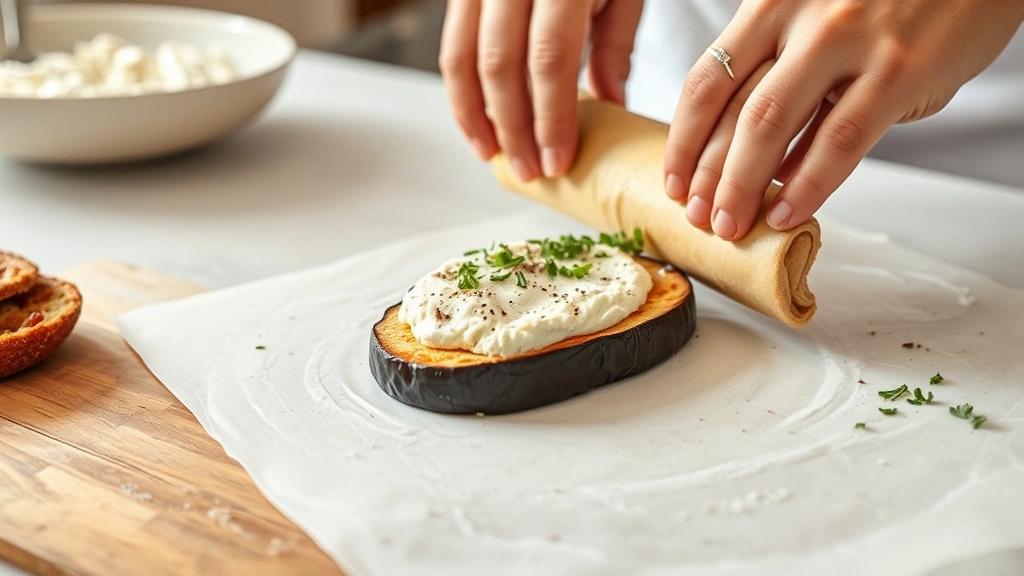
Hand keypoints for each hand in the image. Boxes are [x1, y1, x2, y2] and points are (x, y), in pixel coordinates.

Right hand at [439, 0, 644, 180]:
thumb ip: (615, 44)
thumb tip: (607, 105)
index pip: (550, 59)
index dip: (551, 118)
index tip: (558, 160)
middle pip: (501, 65)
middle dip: (513, 127)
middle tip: (529, 170)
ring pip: (464, 57)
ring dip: (475, 115)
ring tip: (494, 154)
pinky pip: (453, 42)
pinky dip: (463, 87)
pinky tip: (478, 118)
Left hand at [663, 0, 1023, 240]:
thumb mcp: (820, 19)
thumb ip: (784, 75)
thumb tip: (759, 160)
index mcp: (771, 5)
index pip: (706, 83)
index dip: (683, 141)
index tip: (674, 183)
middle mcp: (801, 18)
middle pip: (732, 111)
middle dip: (708, 175)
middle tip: (699, 217)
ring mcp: (849, 42)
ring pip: (772, 126)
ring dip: (745, 187)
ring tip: (732, 226)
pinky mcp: (899, 70)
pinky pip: (840, 139)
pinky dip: (808, 185)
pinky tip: (789, 213)